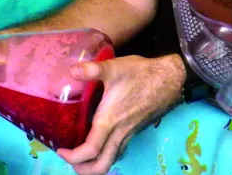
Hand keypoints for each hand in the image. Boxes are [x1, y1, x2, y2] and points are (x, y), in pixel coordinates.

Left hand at [56, 54, 185, 174]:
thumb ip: (91, 70)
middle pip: (102, 164)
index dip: (74, 156)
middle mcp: (119, 132)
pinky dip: (105, 154)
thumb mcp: (113, 68)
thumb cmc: (140, 74)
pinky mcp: (134, 130)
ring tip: (79, 154)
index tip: (60, 150)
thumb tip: (71, 71)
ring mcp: (129, 133)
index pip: (91, 150)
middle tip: (69, 159)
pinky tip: (98, 143)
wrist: (171, 79)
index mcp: (110, 121)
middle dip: (84, 169)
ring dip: (95, 164)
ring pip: (111, 159)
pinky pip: (118, 150)